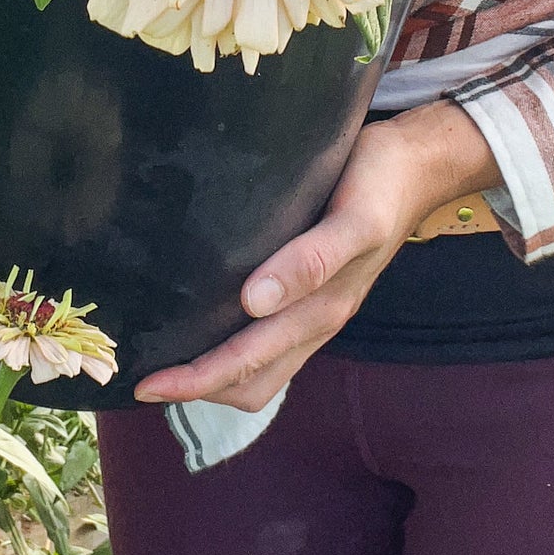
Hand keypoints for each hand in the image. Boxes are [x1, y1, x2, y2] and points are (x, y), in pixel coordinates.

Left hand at [132, 101, 502, 412]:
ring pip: (261, 370)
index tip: (147, 382)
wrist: (416, 168)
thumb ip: (311, 261)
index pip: (250, 364)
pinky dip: (233, 352)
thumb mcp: (353, 219)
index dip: (198, 379)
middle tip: (138, 379)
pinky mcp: (314, 297)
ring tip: (164, 362)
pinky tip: (203, 328)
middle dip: (196, 386)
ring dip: (214, 377)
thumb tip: (253, 302)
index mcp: (323, 308)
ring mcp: (317, 313)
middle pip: (251, 380)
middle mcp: (317, 321)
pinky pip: (271, 345)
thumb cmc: (378, 185)